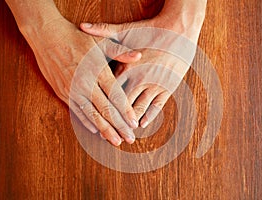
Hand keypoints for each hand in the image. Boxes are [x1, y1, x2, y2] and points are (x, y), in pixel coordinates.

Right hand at [23, 18, 141, 144]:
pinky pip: (77, 112)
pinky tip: (96, 131)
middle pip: (105, 109)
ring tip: (115, 141)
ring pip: (91, 114)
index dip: (126, 111)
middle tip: (129, 139)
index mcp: (98, 70)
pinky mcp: (63, 93)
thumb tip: (139, 56)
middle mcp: (86, 83)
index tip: (134, 124)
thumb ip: (120, 52)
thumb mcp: (101, 42)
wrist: (47, 36)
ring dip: (104, 130)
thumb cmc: (77, 38)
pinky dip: (87, 123)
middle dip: (119, 126)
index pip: (115, 95)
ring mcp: (72, 90)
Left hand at [80, 7, 204, 127]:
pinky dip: (148, 116)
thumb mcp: (127, 29)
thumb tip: (82, 26)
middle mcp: (139, 79)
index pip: (110, 92)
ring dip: (130, 123)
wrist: (179, 29)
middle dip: (114, 120)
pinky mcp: (167, 87)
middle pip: (122, 105)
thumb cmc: (151, 29)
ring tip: (123, 133)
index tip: (94, 117)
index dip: (101, 105)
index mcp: (126, 67)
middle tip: (107, 133)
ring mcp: (154, 84)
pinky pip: (156, 106)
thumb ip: (103, 31)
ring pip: (139, 109)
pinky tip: (142, 124)